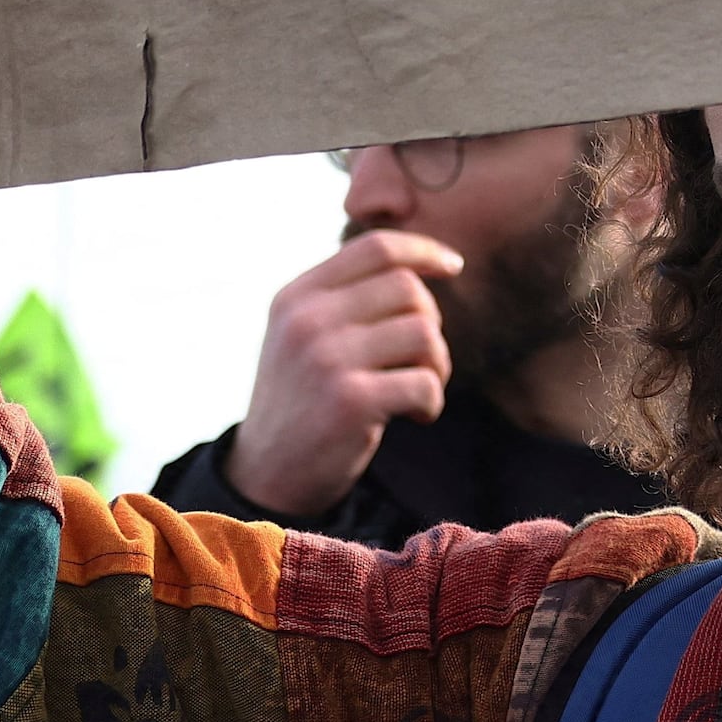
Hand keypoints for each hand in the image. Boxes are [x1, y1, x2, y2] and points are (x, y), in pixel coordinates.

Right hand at [224, 228, 466, 516]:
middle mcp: (307, 320)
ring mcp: (327, 359)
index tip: (454, 266)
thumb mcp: (303, 334)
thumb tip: (421, 262)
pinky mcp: (351, 401)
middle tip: (422, 360)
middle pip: (408, 289)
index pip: (376, 247)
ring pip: (423, 332)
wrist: (267, 474)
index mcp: (297, 296)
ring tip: (418, 390)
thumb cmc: (303, 398)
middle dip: (430, 323)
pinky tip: (414, 415)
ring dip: (436, 364)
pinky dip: (432, 401)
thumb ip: (345, 297)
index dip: (424, 250)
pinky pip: (425, 382)